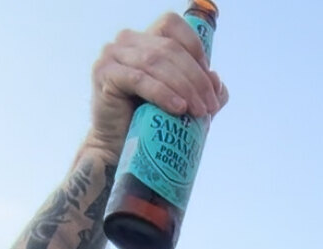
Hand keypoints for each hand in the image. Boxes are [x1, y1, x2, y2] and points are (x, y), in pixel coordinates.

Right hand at [87, 11, 227, 156]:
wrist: (118, 148)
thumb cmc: (148, 124)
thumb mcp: (181, 103)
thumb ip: (199, 90)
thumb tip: (217, 82)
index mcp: (145, 39)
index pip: (172, 26)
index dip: (195, 49)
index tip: (209, 82)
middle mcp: (127, 41)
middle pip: (169, 48)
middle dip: (195, 78)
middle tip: (209, 106)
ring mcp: (113, 55)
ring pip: (156, 63)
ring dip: (183, 87)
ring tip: (198, 112)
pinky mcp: (105, 75)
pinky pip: (139, 79)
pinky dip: (162, 94)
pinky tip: (178, 108)